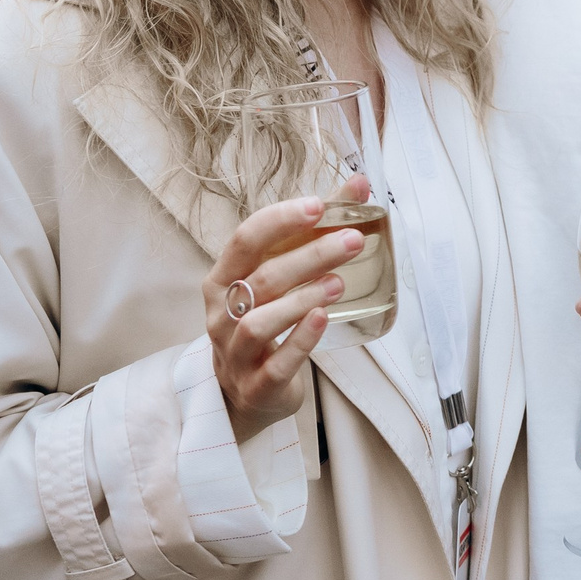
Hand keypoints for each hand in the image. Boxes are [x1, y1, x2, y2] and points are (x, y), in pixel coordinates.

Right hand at [202, 192, 367, 443]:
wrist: (246, 395)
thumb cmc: (266, 323)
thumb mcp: (279, 277)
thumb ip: (315, 231)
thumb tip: (359, 184)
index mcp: (223, 279)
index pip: (245, 240)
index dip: (281, 220)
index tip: (319, 206)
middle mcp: (221, 314)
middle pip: (261, 277)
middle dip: (310, 255)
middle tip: (352, 240)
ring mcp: (235, 353)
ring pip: (261, 322)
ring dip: (303, 297)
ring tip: (340, 284)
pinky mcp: (256, 386)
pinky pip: (277, 362)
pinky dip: (302, 340)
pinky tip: (323, 319)